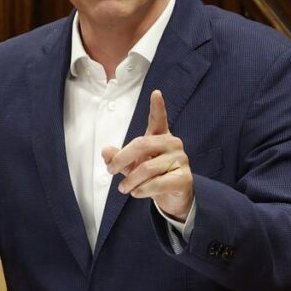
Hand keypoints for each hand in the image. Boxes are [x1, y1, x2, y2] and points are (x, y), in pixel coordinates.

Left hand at [102, 90, 193, 221]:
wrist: (174, 198)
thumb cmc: (153, 176)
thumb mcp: (132, 166)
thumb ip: (119, 158)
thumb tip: (105, 152)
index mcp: (161, 137)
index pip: (159, 119)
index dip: (157, 107)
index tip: (156, 93)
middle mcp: (173, 144)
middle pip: (142, 145)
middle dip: (122, 158)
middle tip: (110, 170)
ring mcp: (181, 160)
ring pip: (148, 168)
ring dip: (131, 180)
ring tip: (123, 188)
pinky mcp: (184, 178)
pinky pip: (157, 183)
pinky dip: (142, 190)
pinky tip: (136, 193)